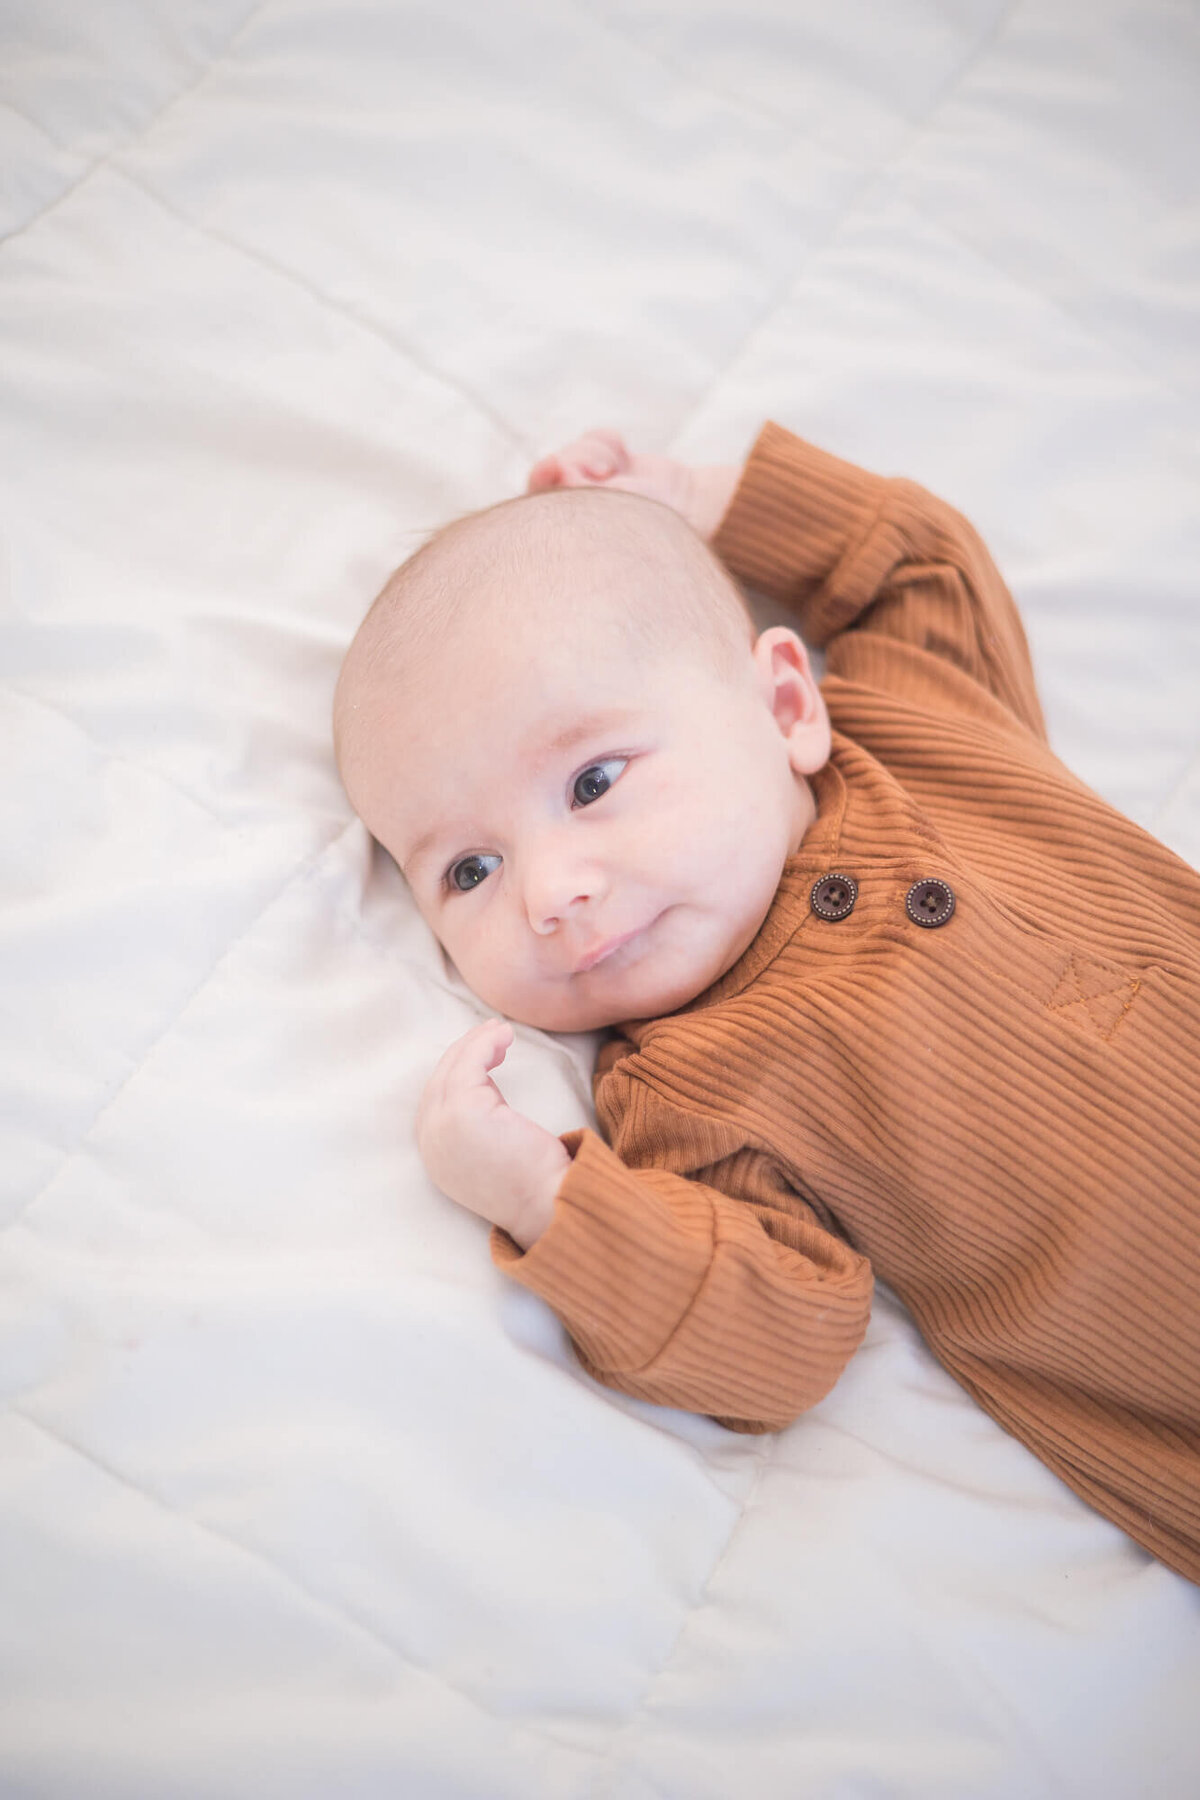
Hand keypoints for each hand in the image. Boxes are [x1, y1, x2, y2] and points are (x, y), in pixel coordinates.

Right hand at [415, 1019, 570, 1249]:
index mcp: (437, 1157)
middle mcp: (431, 1144)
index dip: (456, 1072)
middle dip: (464, 1052)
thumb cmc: (536, 1182)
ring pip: (453, 1069)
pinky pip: (468, 1064)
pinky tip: (504, 1037)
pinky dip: (484, 1045)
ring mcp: (442, 1127)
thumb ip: (481, 1124)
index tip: (482, 1053)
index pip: (435, 1102)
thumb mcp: (494, 1153)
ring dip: (477, 1043)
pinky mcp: (462, 1112)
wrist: (549, 1203)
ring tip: (503, 1031)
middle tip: (491, 1032)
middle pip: (439, 1080)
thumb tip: (488, 1087)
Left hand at [527, 427, 738, 543]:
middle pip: (552, 467)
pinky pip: (595, 438)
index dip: (547, 477)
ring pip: (574, 449)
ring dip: (596, 453)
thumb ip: (583, 492)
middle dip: (579, 460)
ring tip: (618, 469)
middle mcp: (574, 509)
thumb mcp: (617, 511)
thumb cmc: (650, 526)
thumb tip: (557, 465)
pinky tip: (625, 457)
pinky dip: (610, 443)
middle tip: (605, 471)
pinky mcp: (607, 464)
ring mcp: (590, 484)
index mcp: (568, 531)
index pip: (538, 497)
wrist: (690, 509)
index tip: (565, 468)